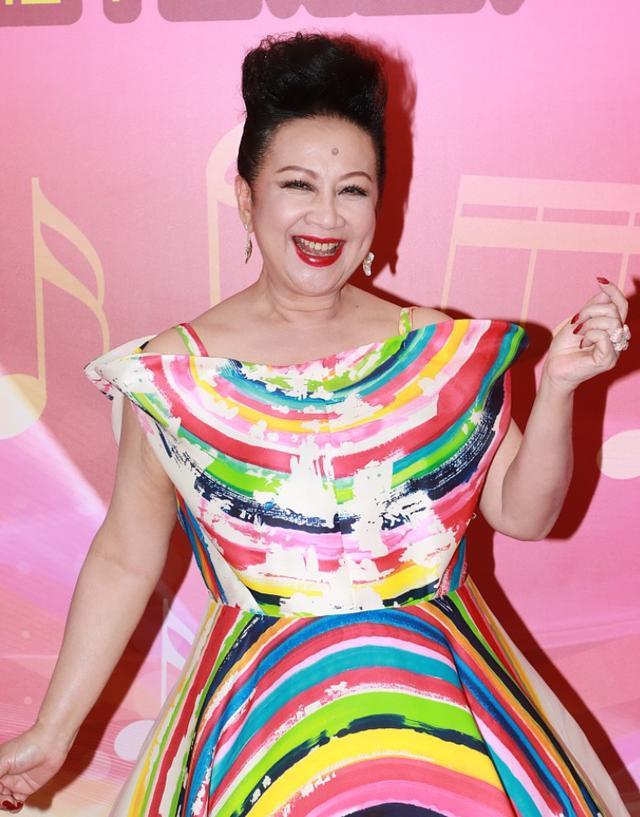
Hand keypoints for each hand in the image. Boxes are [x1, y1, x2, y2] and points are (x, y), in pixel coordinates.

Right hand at [0, 723, 71, 811]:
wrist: (51, 743)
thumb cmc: (27, 745)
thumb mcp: (3, 761)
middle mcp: (4, 777)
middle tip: (5, 796)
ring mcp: (15, 783)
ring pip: (3, 801)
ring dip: (4, 804)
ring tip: (10, 800)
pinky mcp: (26, 789)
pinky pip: (16, 803)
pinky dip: (13, 807)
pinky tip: (16, 803)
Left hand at [541, 277, 629, 393]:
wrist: (554, 368)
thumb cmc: (564, 347)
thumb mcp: (577, 321)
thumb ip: (592, 307)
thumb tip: (605, 292)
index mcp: (611, 329)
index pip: (621, 306)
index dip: (613, 291)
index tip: (600, 280)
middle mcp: (617, 339)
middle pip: (615, 310)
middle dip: (591, 310)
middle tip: (576, 322)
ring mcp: (615, 350)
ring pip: (611, 322)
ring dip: (589, 323)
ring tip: (578, 334)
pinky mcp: (608, 359)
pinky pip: (604, 336)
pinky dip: (590, 335)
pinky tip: (582, 344)